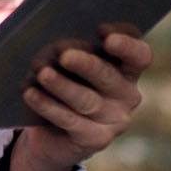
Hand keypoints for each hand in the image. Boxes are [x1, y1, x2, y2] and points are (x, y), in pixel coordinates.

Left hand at [9, 29, 152, 170]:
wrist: (50, 133)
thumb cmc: (62, 82)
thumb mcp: (67, 61)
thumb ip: (69, 48)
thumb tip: (57, 44)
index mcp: (127, 68)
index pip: (139, 53)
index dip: (125, 42)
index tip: (101, 32)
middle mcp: (127, 94)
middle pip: (109, 75)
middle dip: (86, 64)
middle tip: (64, 55)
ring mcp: (114, 119)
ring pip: (87, 100)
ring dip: (62, 86)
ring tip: (42, 74)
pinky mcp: (97, 139)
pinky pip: (71, 121)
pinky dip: (49, 106)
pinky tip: (31, 94)